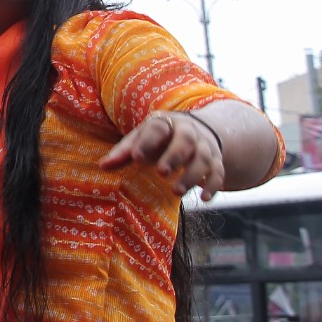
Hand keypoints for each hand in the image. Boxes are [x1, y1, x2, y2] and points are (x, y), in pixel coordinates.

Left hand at [100, 110, 225, 198]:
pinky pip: (219, 173)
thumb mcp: (141, 140)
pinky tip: (204, 198)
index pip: (156, 128)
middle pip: (185, 141)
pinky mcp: (216, 162)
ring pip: (203, 158)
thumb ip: (123, 152)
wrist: (194, 132)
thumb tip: (102, 166)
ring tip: (177, 192)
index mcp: (165, 123)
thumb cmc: (158, 139)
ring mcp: (205, 146)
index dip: (146, 142)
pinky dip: (213, 185)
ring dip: (192, 175)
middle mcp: (188, 132)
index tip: (135, 158)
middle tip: (161, 173)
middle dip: (174, 156)